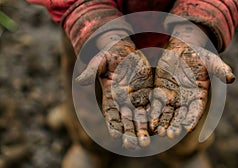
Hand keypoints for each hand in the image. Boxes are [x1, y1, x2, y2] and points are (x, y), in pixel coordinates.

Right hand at [76, 31, 152, 148]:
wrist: (126, 50)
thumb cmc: (110, 54)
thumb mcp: (100, 60)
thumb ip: (91, 71)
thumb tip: (79, 81)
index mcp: (110, 95)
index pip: (110, 113)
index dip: (113, 124)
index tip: (116, 136)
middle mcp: (123, 101)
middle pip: (126, 120)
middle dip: (129, 133)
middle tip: (133, 146)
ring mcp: (136, 98)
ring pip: (139, 118)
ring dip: (142, 131)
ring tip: (145, 144)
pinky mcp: (147, 93)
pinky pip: (152, 108)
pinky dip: (154, 119)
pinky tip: (157, 129)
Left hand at [149, 24, 234, 137]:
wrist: (183, 48)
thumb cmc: (199, 55)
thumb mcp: (211, 60)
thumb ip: (220, 69)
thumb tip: (232, 78)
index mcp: (199, 95)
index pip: (196, 110)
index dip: (192, 118)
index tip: (187, 129)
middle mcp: (185, 100)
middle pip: (180, 115)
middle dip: (175, 125)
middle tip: (170, 135)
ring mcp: (173, 97)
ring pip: (167, 113)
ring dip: (163, 122)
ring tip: (158, 132)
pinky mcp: (161, 91)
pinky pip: (156, 104)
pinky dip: (153, 112)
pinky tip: (148, 121)